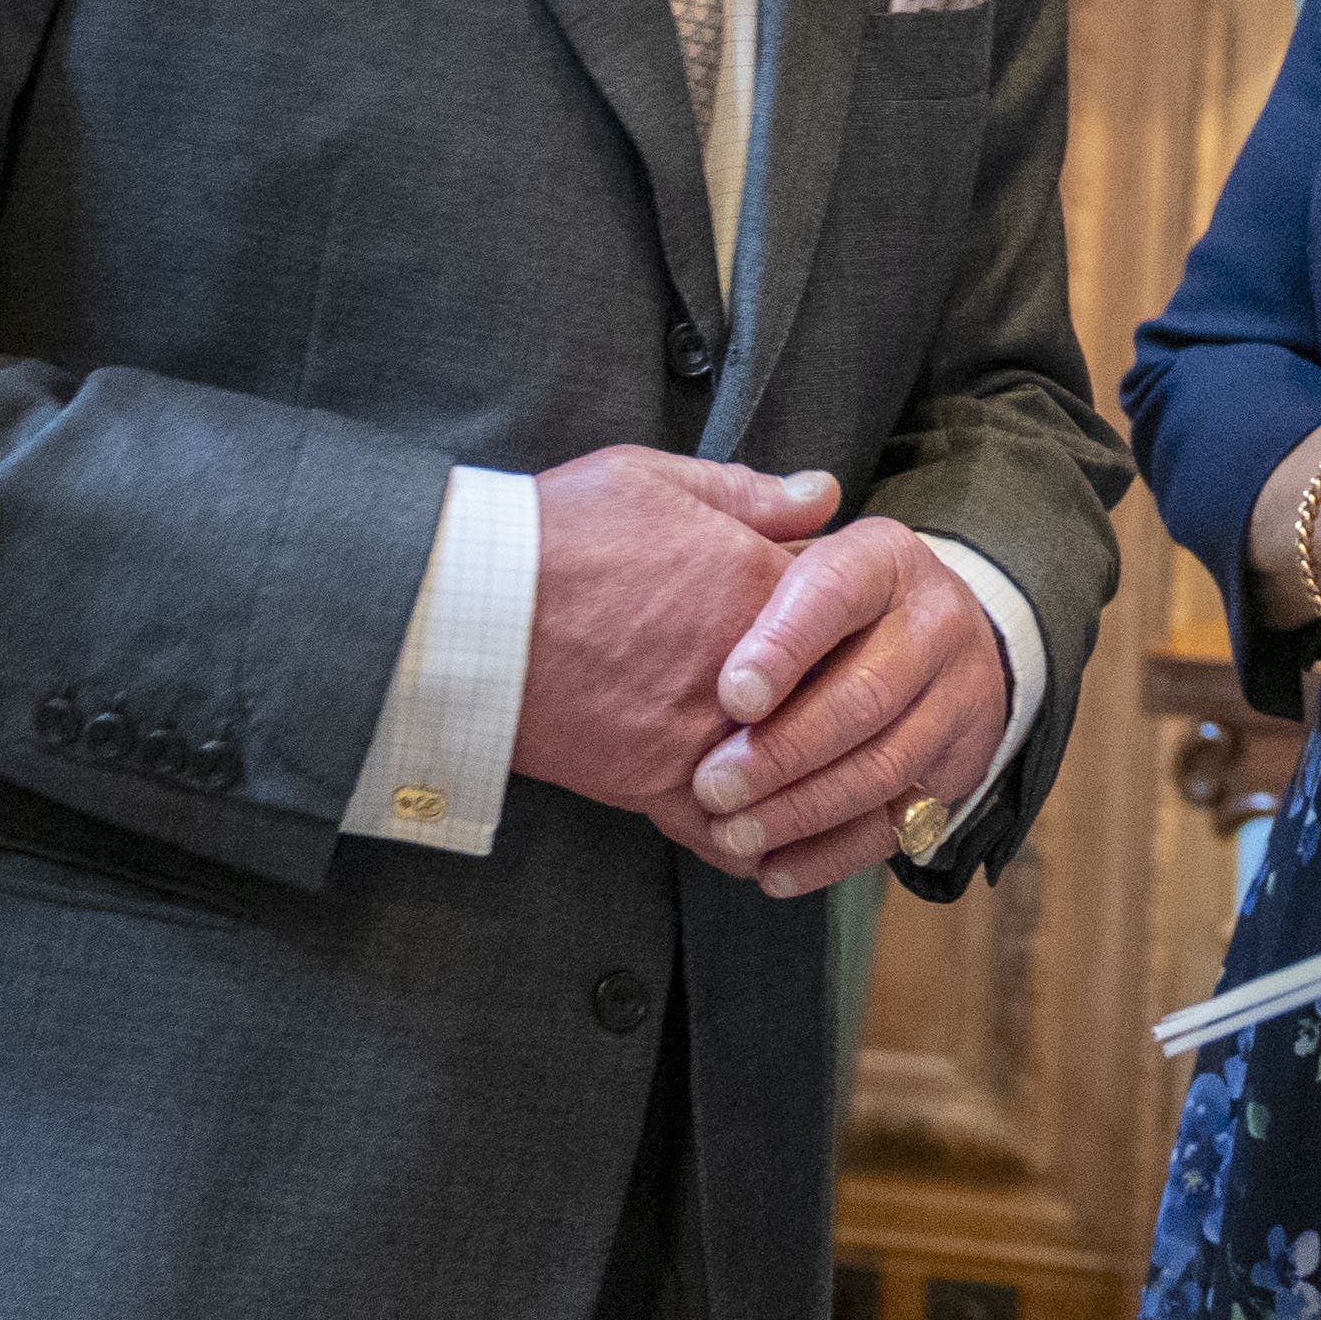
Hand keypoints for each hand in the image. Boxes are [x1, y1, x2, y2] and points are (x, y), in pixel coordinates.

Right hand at [520, 449, 840, 868]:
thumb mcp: (652, 480)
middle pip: (842, 701)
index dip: (847, 620)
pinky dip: (758, 838)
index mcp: (762, 586)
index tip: (833, 624)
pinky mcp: (660, 788)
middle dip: (844, 703)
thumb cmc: (554, 536)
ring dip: (813, 780)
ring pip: (801, 779)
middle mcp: (754, 672)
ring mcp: (709, 737)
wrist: (468, 613)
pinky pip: (735, 835)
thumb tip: (823, 494)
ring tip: (815, 777)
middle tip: (835, 704)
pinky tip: (764, 831)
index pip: (852, 614)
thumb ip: (748, 493)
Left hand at [688, 515, 1012, 896]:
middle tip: (712, 787)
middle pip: (865, 696)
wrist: (938, 631)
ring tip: (732, 835)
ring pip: (883, 766)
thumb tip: (808, 491)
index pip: (838, 595)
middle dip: (784, 751)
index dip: (785, 645)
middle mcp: (936, 625)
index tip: (730, 695)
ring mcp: (958, 700)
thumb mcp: (800, 542)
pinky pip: (898, 823)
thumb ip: (766, 515)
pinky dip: (833, 855)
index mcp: (885, 560)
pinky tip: (773, 872)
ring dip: (803, 810)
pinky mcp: (959, 767)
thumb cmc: (828, 592)